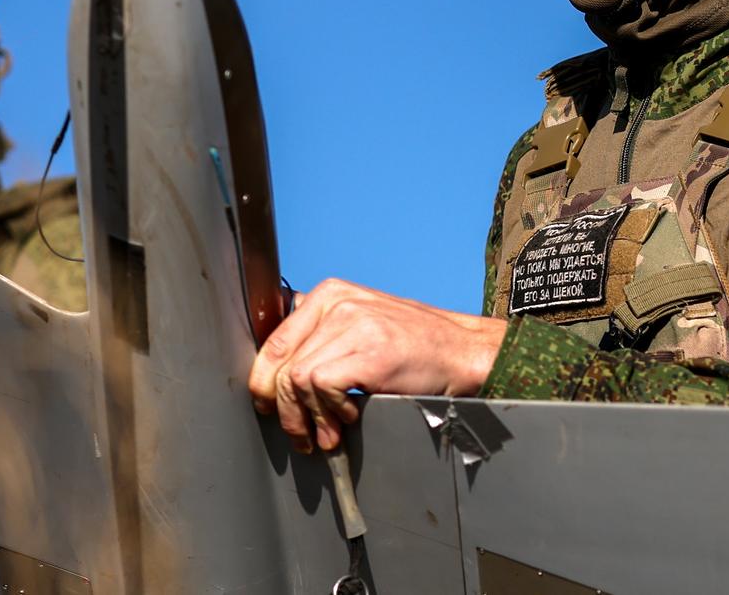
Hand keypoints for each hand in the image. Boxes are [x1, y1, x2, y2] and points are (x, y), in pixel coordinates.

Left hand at [247, 278, 508, 452]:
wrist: (466, 352)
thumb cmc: (415, 347)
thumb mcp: (362, 323)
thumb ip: (323, 334)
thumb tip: (275, 371)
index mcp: (330, 293)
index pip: (275, 339)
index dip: (263, 379)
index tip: (267, 405)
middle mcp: (338, 302)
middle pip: (280, 362)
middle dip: (283, 408)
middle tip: (298, 434)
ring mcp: (356, 324)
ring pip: (297, 378)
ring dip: (308, 417)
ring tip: (327, 436)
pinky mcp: (371, 351)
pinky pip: (322, 386)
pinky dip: (330, 411)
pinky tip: (350, 418)